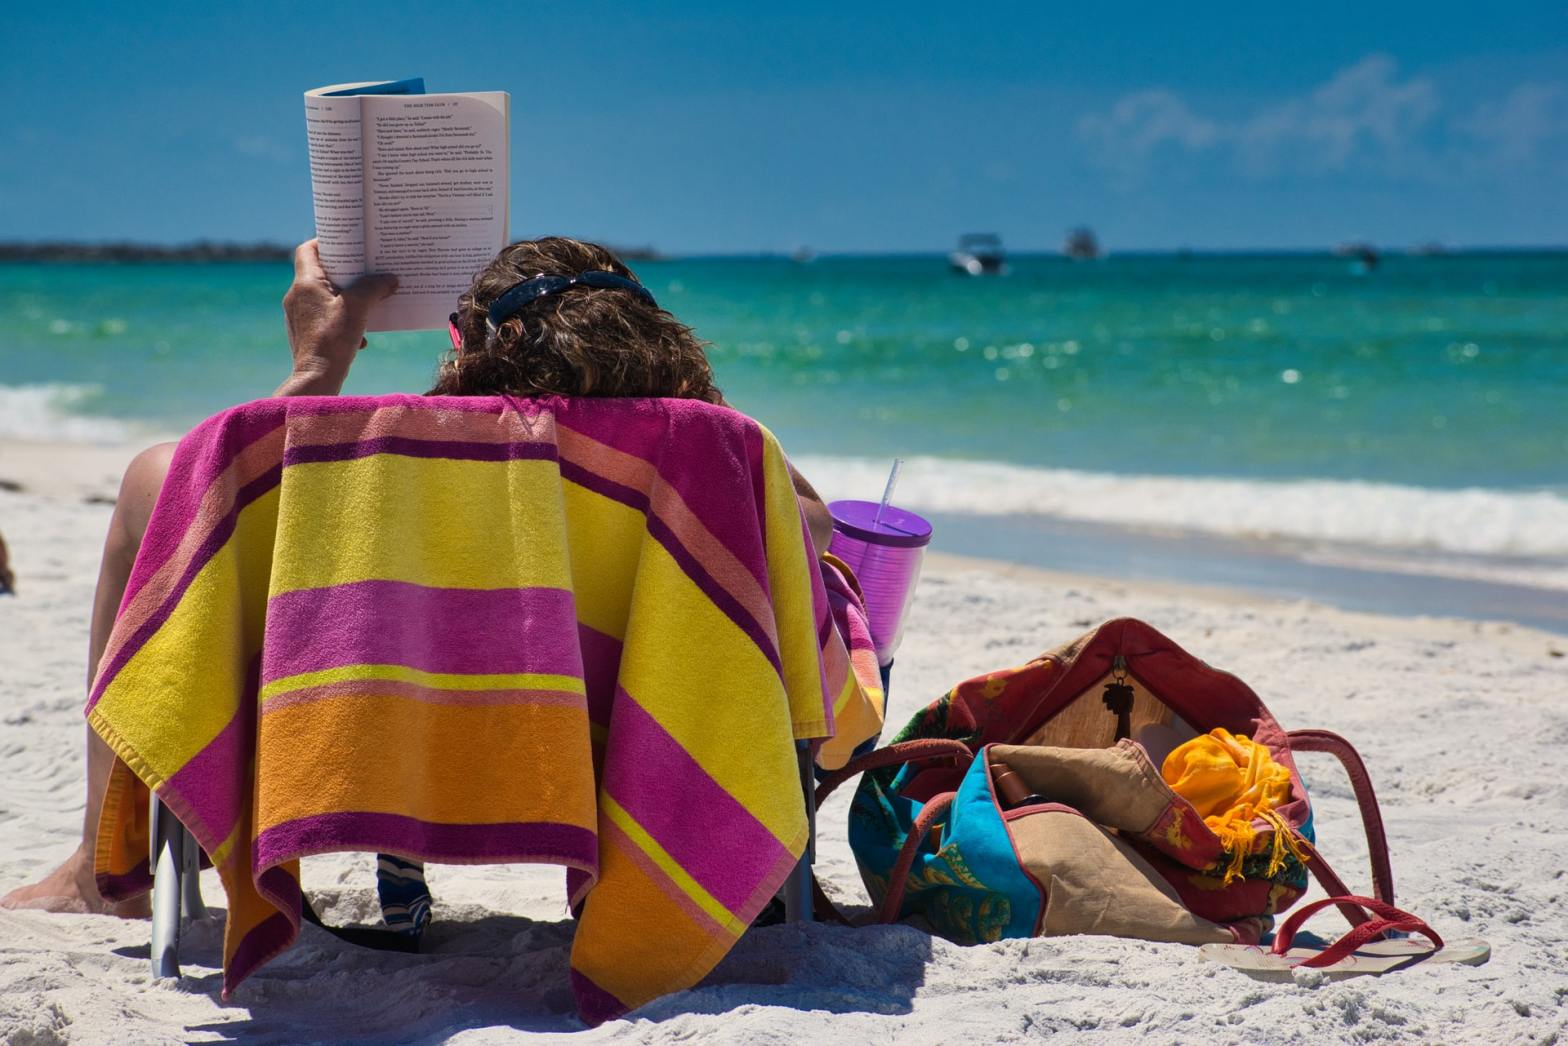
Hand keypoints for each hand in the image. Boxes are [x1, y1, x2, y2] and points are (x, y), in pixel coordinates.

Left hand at [275, 240, 397, 395]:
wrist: (317, 378)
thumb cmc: (334, 340)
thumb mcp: (359, 308)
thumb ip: (374, 287)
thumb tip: (390, 279)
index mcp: (305, 283)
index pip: (308, 249)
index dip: (327, 242)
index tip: (348, 244)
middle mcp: (296, 296)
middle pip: (320, 272)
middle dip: (346, 272)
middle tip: (366, 271)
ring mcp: (299, 316)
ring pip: (324, 296)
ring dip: (347, 298)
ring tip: (367, 303)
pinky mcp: (306, 333)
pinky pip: (325, 316)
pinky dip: (342, 319)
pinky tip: (359, 333)